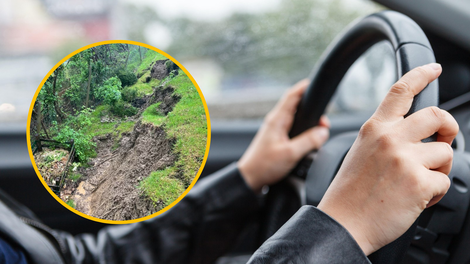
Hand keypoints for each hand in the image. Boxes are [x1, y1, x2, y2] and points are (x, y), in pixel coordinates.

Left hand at [238, 79, 329, 191]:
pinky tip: (309, 141)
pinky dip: (304, 132)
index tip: (316, 84)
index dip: (305, 87)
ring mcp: (276, 130)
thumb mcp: (290, 153)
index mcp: (277, 119)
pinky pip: (294, 129)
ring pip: (297, 119)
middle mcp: (276, 121)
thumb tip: (323, 131)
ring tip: (320, 132)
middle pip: (297, 106)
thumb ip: (309, 141)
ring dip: (309, 123)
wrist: (249, 178)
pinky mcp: (277, 139)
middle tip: (325, 122)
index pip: (292, 95)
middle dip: (313, 110)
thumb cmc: (264, 166)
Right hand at [317, 63, 458, 254]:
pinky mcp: (418, 182)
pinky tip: (416, 199)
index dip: (420, 74)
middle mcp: (390, 138)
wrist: (343, 222)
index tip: (433, 69)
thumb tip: (418, 136)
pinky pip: (444, 180)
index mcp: (374, 128)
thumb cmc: (350, 192)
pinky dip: (435, 192)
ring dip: (439, 169)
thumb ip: (385, 137)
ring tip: (419, 183)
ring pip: (446, 153)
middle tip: (444, 141)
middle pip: (437, 116)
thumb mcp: (361, 152)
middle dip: (448, 128)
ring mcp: (405, 159)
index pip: (400, 91)